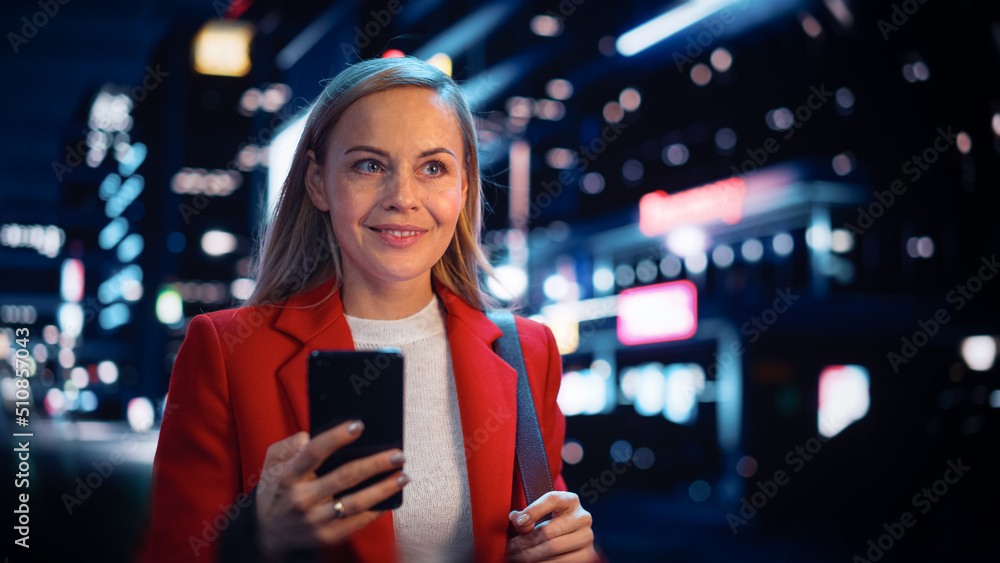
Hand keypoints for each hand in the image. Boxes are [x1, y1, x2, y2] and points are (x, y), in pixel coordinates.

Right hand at [254, 420, 407, 557]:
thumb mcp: (270, 464)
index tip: (358, 425)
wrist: (266, 534)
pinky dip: (376, 511)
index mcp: (288, 476)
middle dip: (374, 463)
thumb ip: (287, 446)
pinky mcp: (326, 536)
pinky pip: (356, 523)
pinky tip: (391, 499)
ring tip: (402, 475)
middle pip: (344, 477)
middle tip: (397, 453)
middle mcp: (302, 498)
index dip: (336, 437)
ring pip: (355, 503)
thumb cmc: (276, 491)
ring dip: (383, 488)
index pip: (314, 452)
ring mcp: (315, 520)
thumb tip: (308, 436)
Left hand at [506, 491, 596, 561]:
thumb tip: (515, 518)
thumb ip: (526, 515)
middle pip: (549, 530)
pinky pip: (562, 562)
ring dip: (531, 555)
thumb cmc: (552, 522)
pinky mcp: (587, 555)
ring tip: (517, 557)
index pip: (552, 499)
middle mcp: (582, 517)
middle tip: (511, 547)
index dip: (534, 510)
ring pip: (553, 548)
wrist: (571, 537)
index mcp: (571, 501)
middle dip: (525, 541)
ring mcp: (587, 537)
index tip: (517, 522)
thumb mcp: (540, 514)